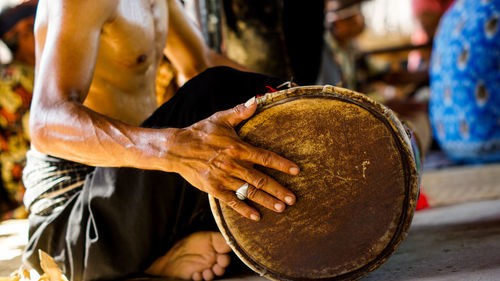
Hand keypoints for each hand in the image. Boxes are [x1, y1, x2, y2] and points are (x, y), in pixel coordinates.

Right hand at [170, 97, 299, 220]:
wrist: (176, 148)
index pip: (265, 157)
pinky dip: (244, 209)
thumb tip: (256, 100)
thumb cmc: (200, 132)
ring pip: (249, 192)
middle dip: (279, 190)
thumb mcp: (220, 119)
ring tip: (282, 208)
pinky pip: (232, 202)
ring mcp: (223, 178)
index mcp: (237, 147)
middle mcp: (233, 164)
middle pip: (261, 179)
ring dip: (267, 201)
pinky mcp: (214, 189)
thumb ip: (240, 112)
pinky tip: (257, 216)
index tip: (296, 171)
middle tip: (293, 199)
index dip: (281, 164)